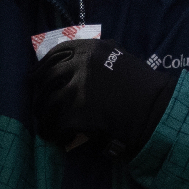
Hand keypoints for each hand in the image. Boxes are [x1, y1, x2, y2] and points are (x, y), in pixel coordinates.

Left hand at [29, 38, 178, 154]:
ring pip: (48, 103)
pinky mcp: (78, 112)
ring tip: (44, 127)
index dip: (41, 66)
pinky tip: (57, 138)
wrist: (154, 108)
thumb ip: (95, 57)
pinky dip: (55, 132)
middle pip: (47, 78)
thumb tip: (72, 65)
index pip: (55, 54)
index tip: (34, 76)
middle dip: (38, 93)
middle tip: (36, 105)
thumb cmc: (141, 85)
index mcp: (90, 49)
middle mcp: (80, 65)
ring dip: (44, 117)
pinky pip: (58, 124)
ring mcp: (78, 89)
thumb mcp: (118, 57)